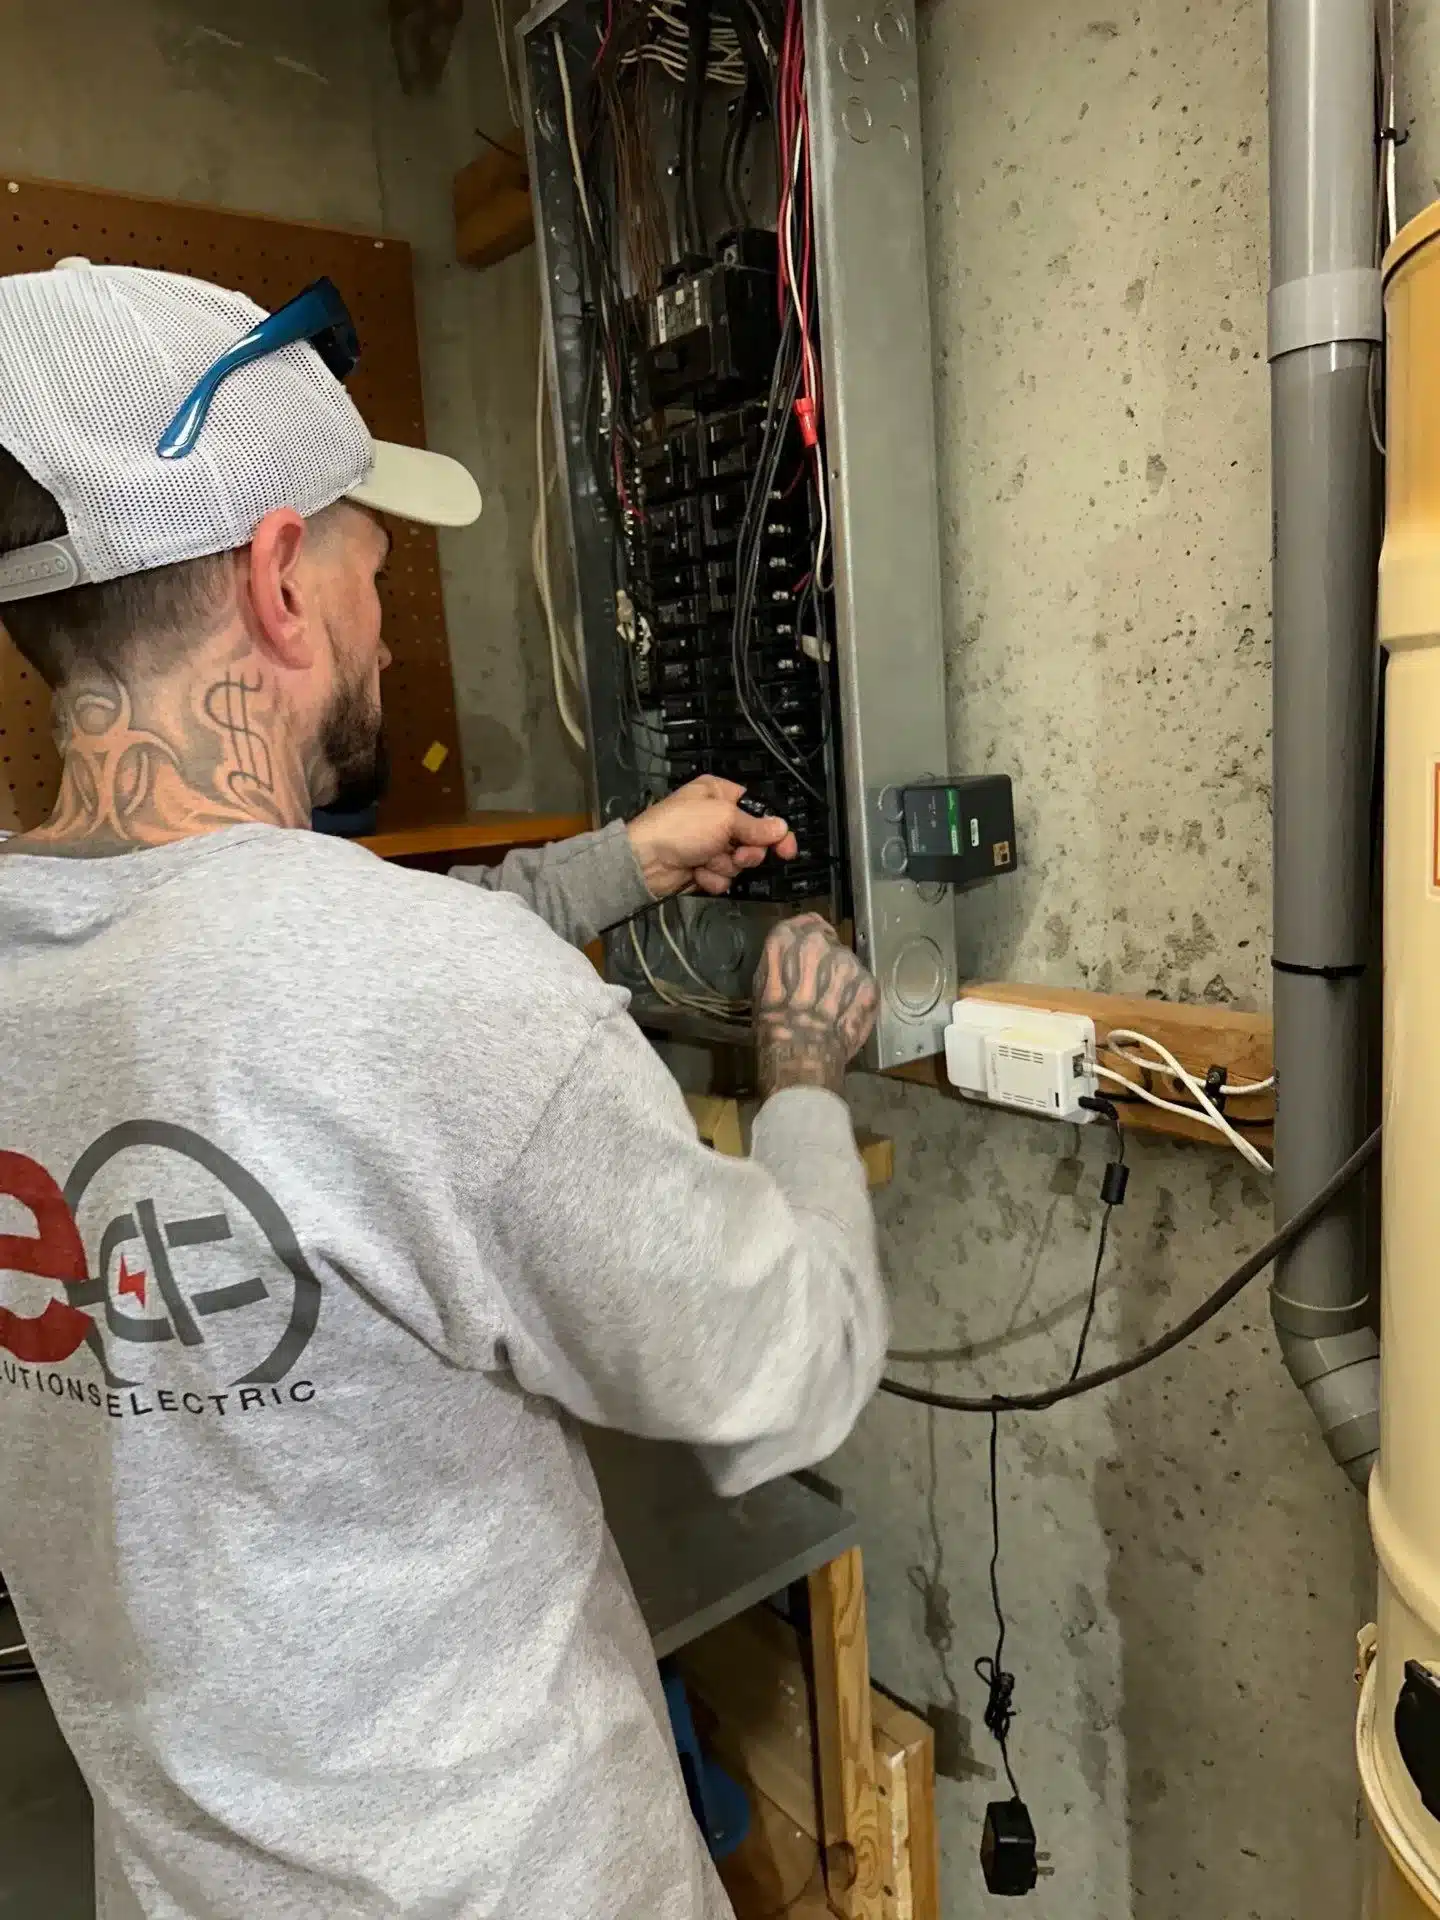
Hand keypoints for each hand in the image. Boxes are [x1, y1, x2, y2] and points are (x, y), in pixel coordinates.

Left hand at [627, 776, 798, 898]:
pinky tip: (697, 872)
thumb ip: (756, 825)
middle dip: (746, 851)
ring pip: (739, 861)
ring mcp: (709, 844)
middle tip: (739, 855)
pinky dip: (712, 878)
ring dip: (726, 865)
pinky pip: (723, 877)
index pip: (758, 810)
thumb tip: (783, 829)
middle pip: (753, 839)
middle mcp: (716, 817)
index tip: (787, 848)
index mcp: (720, 793)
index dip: (773, 830)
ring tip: (708, 861)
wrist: (645, 861)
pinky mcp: (702, 868)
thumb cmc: (682, 827)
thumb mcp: (724, 818)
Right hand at [753, 914, 879, 1097]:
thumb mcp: (764, 984)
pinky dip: (856, 998)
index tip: (811, 953)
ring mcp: (846, 962)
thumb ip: (782, 961)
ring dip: (842, 979)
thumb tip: (795, 955)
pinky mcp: (867, 982)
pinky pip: (862, 983)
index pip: (807, 923)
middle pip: (828, 941)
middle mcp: (818, 943)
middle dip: (825, 961)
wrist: (800, 1055)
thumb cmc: (773, 1024)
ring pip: (847, 961)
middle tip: (818, 986)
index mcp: (787, 939)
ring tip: (830, 1005)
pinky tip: (843, 1014)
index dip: (811, 936)